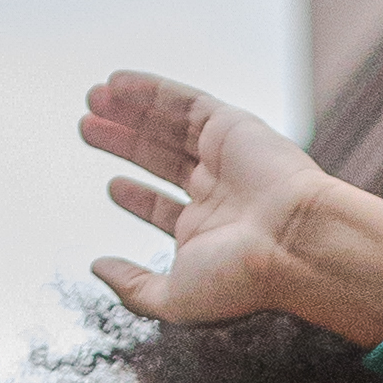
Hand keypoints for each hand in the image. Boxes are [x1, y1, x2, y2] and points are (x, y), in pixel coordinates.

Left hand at [84, 74, 382, 346]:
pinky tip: (115, 83)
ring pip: (169, 126)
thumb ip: (134, 288)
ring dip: (130, 111)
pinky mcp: (232, 126)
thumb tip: (98, 269)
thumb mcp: (175, 300)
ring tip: (92, 98)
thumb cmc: (242, 280)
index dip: (137, 197)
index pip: (166, 209)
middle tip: (87, 127)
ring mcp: (226, 158)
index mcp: (209, 234)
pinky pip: (185, 100)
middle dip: (124, 142)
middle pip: (162, 159)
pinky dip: (150, 89)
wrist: (295, 243)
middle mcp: (219, 194)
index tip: (113, 185)